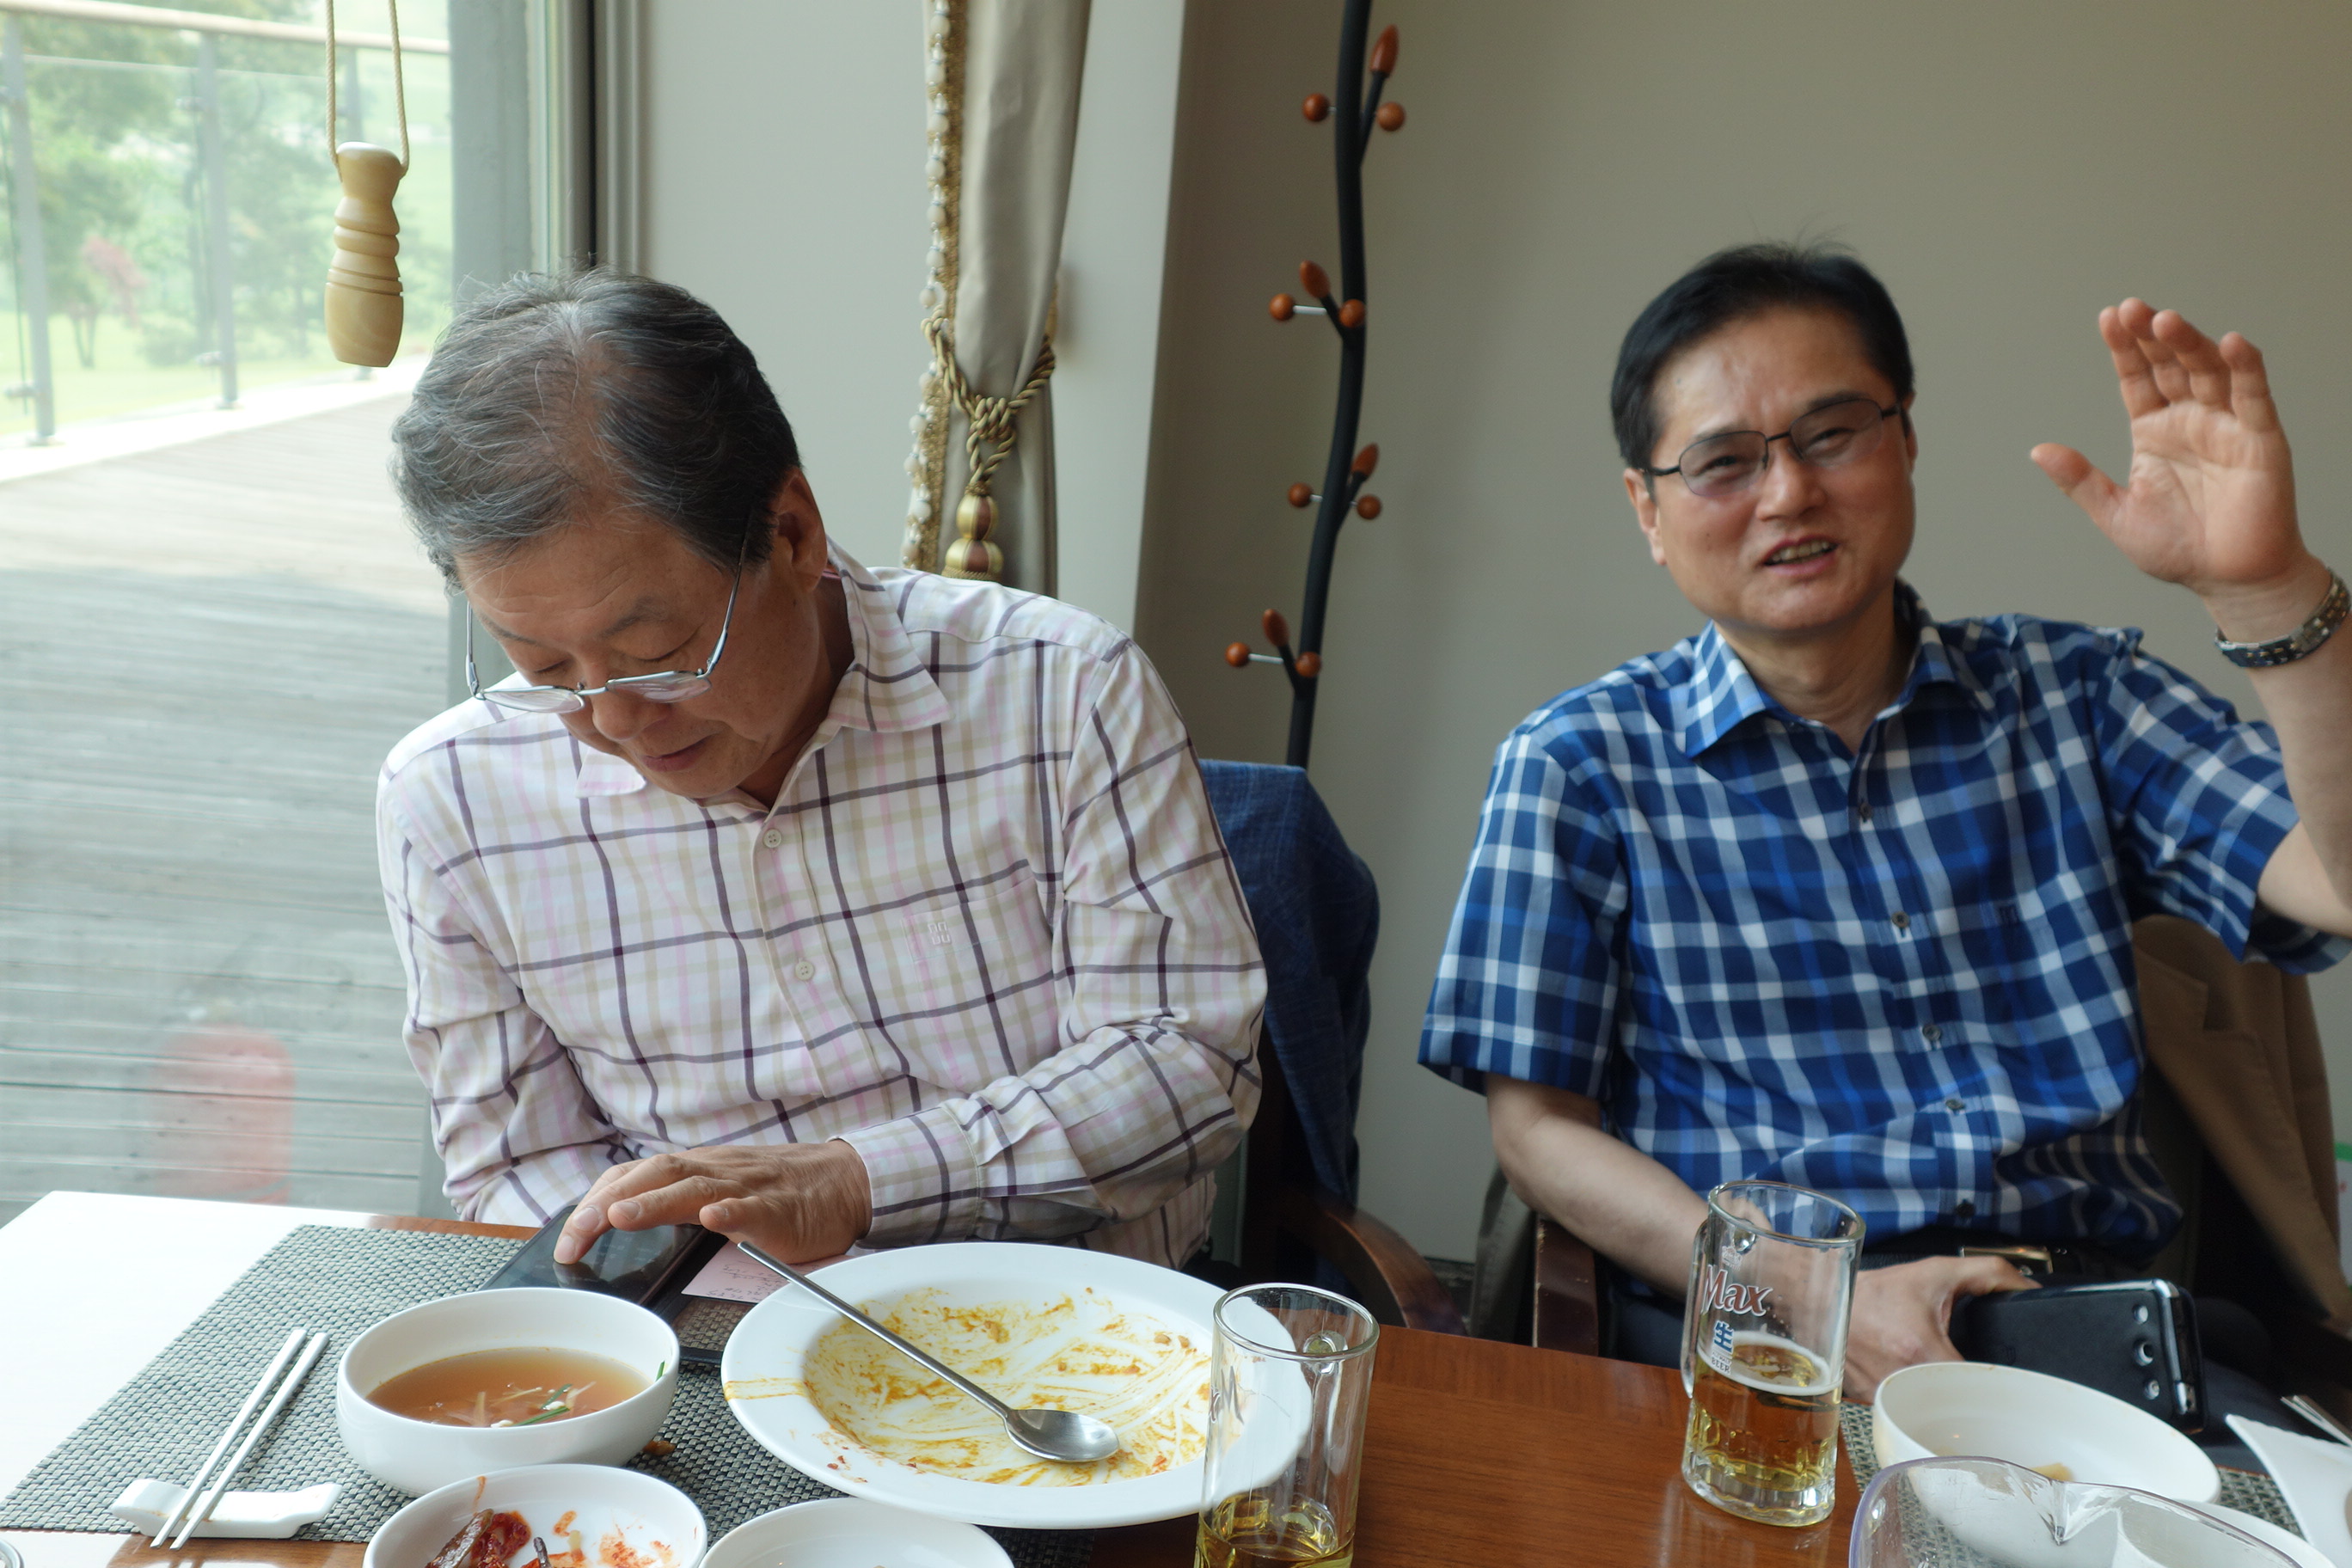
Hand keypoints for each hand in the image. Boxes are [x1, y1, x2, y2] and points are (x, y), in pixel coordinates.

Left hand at [553, 1140, 872, 1263]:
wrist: (844, 1181)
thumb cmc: (778, 1191)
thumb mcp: (719, 1189)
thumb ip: (676, 1200)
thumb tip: (617, 1220)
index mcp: (696, 1170)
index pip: (634, 1176)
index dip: (595, 1202)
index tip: (566, 1238)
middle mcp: (714, 1172)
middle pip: (653, 1174)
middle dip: (606, 1204)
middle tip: (573, 1237)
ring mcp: (747, 1188)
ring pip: (694, 1187)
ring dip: (653, 1202)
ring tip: (618, 1218)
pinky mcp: (780, 1210)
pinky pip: (754, 1207)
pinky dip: (731, 1210)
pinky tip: (713, 1218)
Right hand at [1842, 1256, 2035, 1401]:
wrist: (1821, 1303)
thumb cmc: (1874, 1292)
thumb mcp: (1934, 1273)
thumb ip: (1987, 1274)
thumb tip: (2029, 1289)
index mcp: (1921, 1351)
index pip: (1977, 1387)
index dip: (1998, 1387)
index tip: (2005, 1384)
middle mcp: (1900, 1381)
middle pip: (1956, 1406)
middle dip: (1971, 1397)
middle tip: (1980, 1385)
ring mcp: (1884, 1398)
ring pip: (1931, 1416)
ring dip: (1943, 1404)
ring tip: (1947, 1386)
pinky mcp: (1871, 1406)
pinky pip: (1907, 1414)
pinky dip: (1917, 1405)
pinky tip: (1919, 1389)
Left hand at [2032, 300, 2326, 634]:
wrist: (2228, 580)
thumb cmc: (2178, 549)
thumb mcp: (2116, 514)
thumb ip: (2081, 481)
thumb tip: (2039, 451)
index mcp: (2154, 433)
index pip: (2137, 379)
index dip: (2124, 349)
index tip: (2107, 318)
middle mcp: (2190, 421)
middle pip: (2170, 365)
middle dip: (2151, 336)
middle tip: (2131, 308)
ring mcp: (2226, 426)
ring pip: (2208, 371)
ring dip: (2188, 344)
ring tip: (2163, 320)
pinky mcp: (2261, 439)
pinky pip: (2253, 397)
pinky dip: (2244, 368)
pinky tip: (2230, 343)